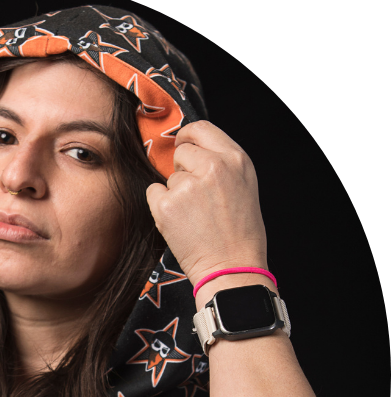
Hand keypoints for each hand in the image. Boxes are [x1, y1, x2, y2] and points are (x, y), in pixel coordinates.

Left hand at [145, 121, 267, 286]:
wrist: (231, 267)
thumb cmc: (239, 233)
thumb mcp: (243, 186)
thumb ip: (222, 164)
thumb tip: (192, 150)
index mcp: (235, 159)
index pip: (201, 129)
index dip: (187, 136)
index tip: (182, 145)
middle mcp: (212, 167)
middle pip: (181, 153)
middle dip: (181, 170)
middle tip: (195, 198)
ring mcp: (187, 186)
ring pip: (168, 177)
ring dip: (174, 193)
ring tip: (194, 217)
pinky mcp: (166, 205)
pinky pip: (153, 193)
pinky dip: (160, 206)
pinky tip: (179, 222)